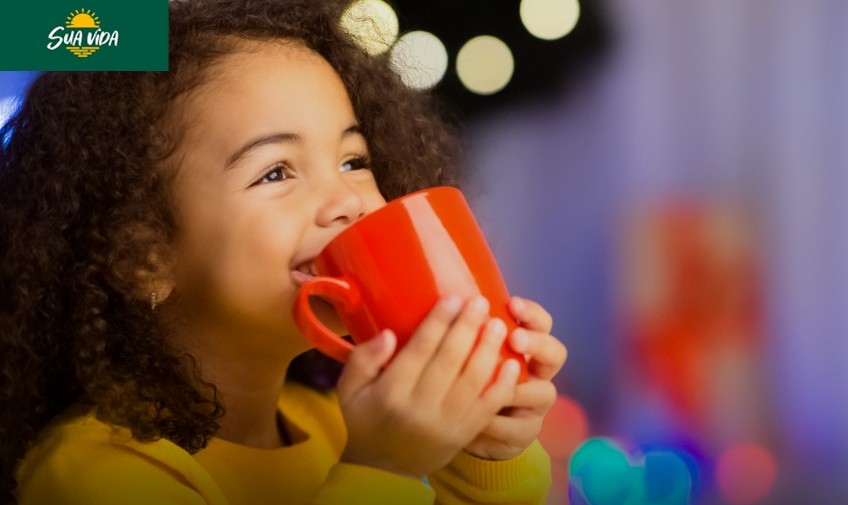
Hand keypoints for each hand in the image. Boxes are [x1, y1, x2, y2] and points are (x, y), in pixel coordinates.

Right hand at [336, 295, 520, 479]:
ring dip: (489, 350)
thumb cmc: (363, 422)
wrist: (380, 472)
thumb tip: (389, 334)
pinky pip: (487, 408)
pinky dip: (502, 386)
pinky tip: (512, 364)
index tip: (453, 298)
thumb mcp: (347, 391)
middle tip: (481, 302)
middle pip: (450, 360)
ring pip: (473, 381)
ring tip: (499, 324)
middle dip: (468, 328)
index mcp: (391, 392)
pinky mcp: (462, 436)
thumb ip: (362, 360)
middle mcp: (419, 408)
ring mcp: (444, 424)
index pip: (420, 350)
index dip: (439, 322)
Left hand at [464, 296, 566, 460]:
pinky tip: (482, 420)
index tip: (512, 304)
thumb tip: (447, 302)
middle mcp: (537, 373)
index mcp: (524, 347)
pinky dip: (501, 423)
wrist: (459, 426)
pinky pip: (520, 428)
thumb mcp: (463, 354)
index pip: (540, 323)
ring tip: (491, 386)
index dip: (532, 313)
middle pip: (556, 353)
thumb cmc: (461, 379)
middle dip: (537, 344)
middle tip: (514, 339)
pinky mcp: (526, 432)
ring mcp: (535, 404)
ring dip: (518, 388)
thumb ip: (463, 334)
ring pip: (545, 392)